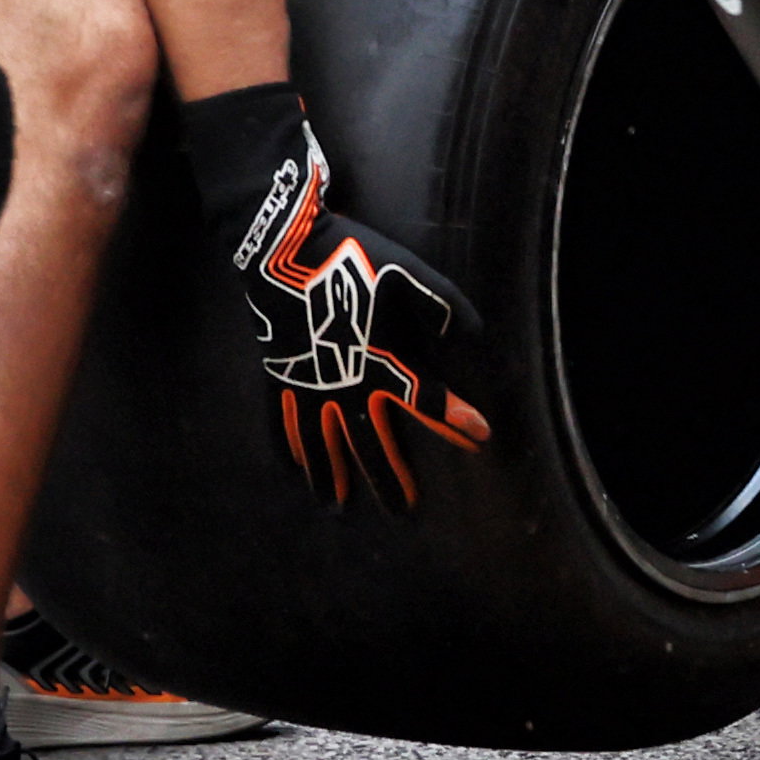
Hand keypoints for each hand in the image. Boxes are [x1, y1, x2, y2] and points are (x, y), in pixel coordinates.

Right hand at [228, 128, 489, 513]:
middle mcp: (345, 382)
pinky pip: (281, 425)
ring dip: (334, 476)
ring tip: (340, 508)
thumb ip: (446, 307)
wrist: (287, 250)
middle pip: (371, 440)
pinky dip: (289, 451)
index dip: (455, 419)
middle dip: (390, 476)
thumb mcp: (413, 275)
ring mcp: (308, 383)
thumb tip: (473, 336)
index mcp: (382, 358)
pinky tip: (295, 474)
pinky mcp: (279, 376)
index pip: (427, 398)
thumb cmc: (356, 259)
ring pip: (322, 443)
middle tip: (404, 509)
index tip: (480, 438)